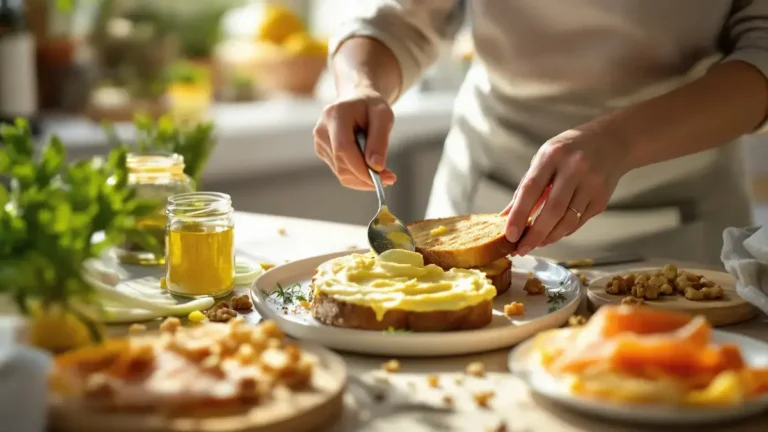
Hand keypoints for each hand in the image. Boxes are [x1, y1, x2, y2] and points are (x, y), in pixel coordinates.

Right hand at [313, 89, 396, 189]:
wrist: (356, 100)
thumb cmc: (371, 106)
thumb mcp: (383, 116)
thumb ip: (380, 140)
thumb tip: (376, 166)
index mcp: (335, 114)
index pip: (343, 148)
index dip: (361, 167)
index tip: (382, 178)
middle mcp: (322, 129)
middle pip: (341, 164)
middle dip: (366, 176)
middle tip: (390, 178)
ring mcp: (320, 142)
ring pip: (341, 172)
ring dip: (363, 178)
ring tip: (383, 173)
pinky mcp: (323, 152)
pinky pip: (340, 172)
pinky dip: (358, 176)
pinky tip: (370, 168)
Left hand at [502, 122, 630, 254]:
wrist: (613, 141)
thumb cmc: (569, 150)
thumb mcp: (544, 158)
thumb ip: (526, 187)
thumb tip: (506, 215)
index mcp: (553, 155)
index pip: (531, 189)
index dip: (519, 214)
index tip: (509, 235)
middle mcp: (575, 169)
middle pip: (553, 210)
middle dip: (534, 234)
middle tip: (520, 249)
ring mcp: (592, 185)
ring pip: (568, 221)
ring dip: (549, 237)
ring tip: (535, 244)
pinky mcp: (602, 199)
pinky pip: (578, 222)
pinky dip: (562, 231)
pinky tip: (552, 234)